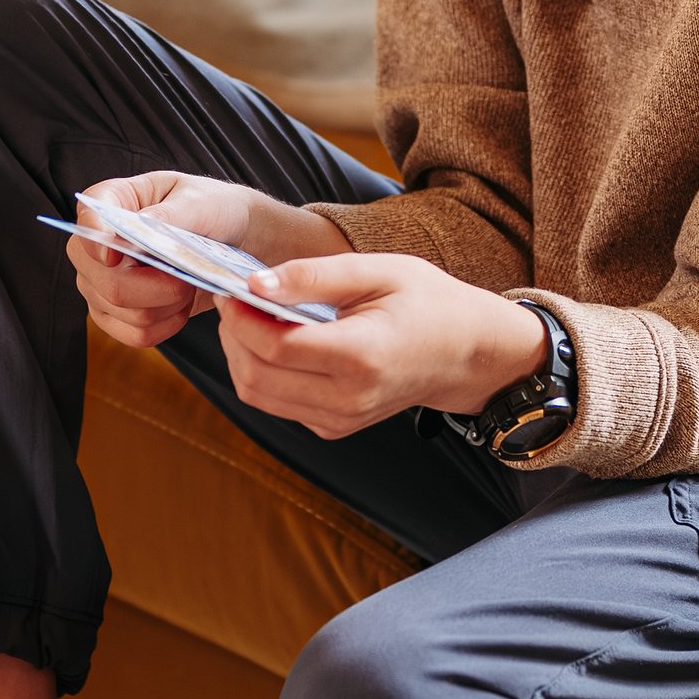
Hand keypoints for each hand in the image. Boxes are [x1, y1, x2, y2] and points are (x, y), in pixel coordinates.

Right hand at [65, 170, 351, 351]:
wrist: (238, 239)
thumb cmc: (214, 208)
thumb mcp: (200, 202)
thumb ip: (168, 216)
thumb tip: (137, 228)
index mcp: (112, 200)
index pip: (88, 219)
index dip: (96, 240)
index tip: (116, 254)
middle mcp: (96, 244)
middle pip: (104, 279)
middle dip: (153, 285)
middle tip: (187, 275)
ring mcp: (101, 283)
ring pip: (122, 310)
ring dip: (166, 304)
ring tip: (190, 284)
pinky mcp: (118, 315)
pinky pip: (134, 334)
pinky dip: (166, 325)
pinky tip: (183, 308)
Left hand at [212, 256, 549, 439]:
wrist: (467, 354)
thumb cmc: (429, 304)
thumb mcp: (377, 271)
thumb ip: (313, 276)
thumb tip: (254, 283)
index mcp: (360, 357)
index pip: (273, 345)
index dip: (239, 315)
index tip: (230, 284)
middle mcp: (347, 399)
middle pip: (255, 376)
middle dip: (232, 334)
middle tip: (235, 297)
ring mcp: (339, 420)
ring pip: (256, 395)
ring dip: (241, 354)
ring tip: (251, 315)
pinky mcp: (333, 426)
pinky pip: (276, 403)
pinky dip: (262, 372)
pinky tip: (276, 340)